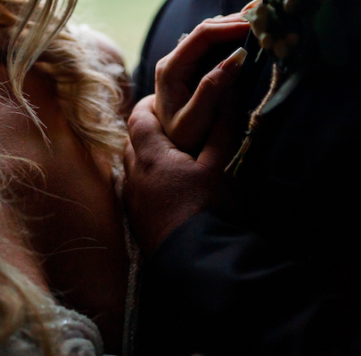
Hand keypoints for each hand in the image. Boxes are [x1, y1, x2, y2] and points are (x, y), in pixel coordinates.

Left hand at [123, 92, 244, 255]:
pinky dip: (147, 180)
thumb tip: (228, 98)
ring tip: (171, 155)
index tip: (164, 99)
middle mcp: (134, 175)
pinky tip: (167, 187)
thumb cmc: (207, 210)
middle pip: (132, 141)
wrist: (195, 263)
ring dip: (146, 156)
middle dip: (147, 130)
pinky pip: (135, 189)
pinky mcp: (137, 220)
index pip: (139, 118)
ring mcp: (133, 200)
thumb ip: (221, 132)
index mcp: (151, 156)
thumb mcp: (219, 167)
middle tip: (171, 125)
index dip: (149, 105)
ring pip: (132, 167)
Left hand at [155, 13, 250, 152]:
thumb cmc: (182, 140)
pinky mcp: (195, 68)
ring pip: (212, 34)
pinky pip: (215, 45)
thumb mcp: (195, 120)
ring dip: (236, 25)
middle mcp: (175, 59)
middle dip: (236, 20)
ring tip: (261, 17)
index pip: (202, 35)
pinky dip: (234, 36)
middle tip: (265, 14)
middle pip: (207, 28)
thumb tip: (236, 57)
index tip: (256, 25)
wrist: (170, 151)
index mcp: (171, 68)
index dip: (229, 26)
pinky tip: (251, 31)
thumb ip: (212, 89)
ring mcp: (184, 62)